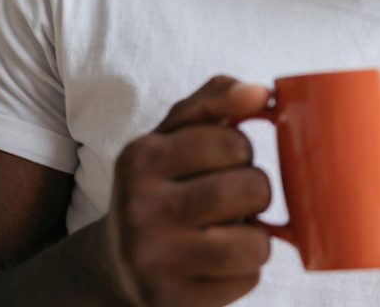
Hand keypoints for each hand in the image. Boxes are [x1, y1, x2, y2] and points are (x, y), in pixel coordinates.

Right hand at [104, 76, 273, 306]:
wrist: (115, 260)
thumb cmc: (160, 184)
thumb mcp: (174, 133)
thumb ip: (216, 99)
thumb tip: (263, 93)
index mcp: (140, 158)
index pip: (235, 142)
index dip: (242, 151)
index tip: (224, 161)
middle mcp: (139, 209)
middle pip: (251, 190)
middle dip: (257, 192)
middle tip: (235, 197)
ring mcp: (153, 261)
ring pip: (256, 244)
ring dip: (257, 236)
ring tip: (232, 230)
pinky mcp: (171, 301)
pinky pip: (246, 282)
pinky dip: (245, 270)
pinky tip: (218, 262)